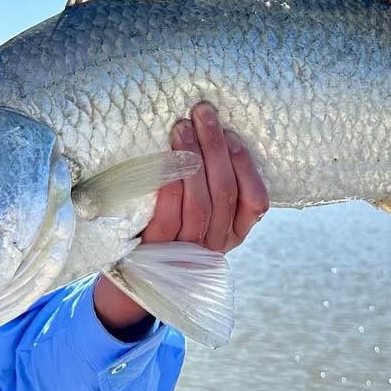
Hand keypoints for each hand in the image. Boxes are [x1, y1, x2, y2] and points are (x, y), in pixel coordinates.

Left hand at [94, 101, 269, 333]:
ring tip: (182, 127)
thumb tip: (213, 132)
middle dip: (216, 147)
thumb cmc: (171, 233)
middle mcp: (215, 244)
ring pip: (199, 202)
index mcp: (232, 233)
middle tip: (204, 112)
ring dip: (193, 159)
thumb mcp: (201, 217)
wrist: (134, 278)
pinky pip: (168, 216)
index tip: (232, 134)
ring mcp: (187, 250)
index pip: (255, 202)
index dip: (245, 166)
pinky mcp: (157, 251)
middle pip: (224, 192)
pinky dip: (170, 186)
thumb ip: (212, 187)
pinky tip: (166, 161)